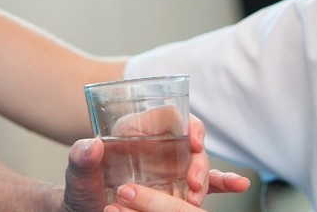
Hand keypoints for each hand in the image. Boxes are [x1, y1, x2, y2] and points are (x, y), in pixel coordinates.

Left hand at [61, 117, 249, 211]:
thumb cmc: (80, 191)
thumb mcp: (77, 176)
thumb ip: (79, 159)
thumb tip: (91, 145)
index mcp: (138, 133)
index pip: (172, 118)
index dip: (189, 125)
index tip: (194, 141)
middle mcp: (159, 148)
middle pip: (191, 145)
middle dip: (199, 162)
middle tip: (194, 184)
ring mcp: (171, 170)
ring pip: (199, 167)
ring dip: (206, 180)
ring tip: (196, 198)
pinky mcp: (177, 191)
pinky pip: (205, 185)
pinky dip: (222, 184)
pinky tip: (238, 185)